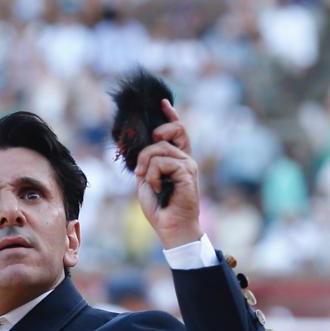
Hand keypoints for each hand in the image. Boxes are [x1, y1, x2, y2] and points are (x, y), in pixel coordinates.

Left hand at [134, 100, 202, 248]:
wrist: (171, 228)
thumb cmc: (160, 208)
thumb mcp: (147, 181)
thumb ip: (147, 164)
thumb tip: (142, 151)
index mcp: (177, 160)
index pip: (178, 132)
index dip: (171, 116)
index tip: (163, 103)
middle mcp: (186, 159)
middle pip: (167, 134)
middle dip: (149, 145)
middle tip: (141, 168)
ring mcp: (188, 165)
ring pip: (159, 149)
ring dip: (146, 166)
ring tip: (150, 183)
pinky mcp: (187, 172)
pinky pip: (161, 162)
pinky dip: (153, 175)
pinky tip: (158, 188)